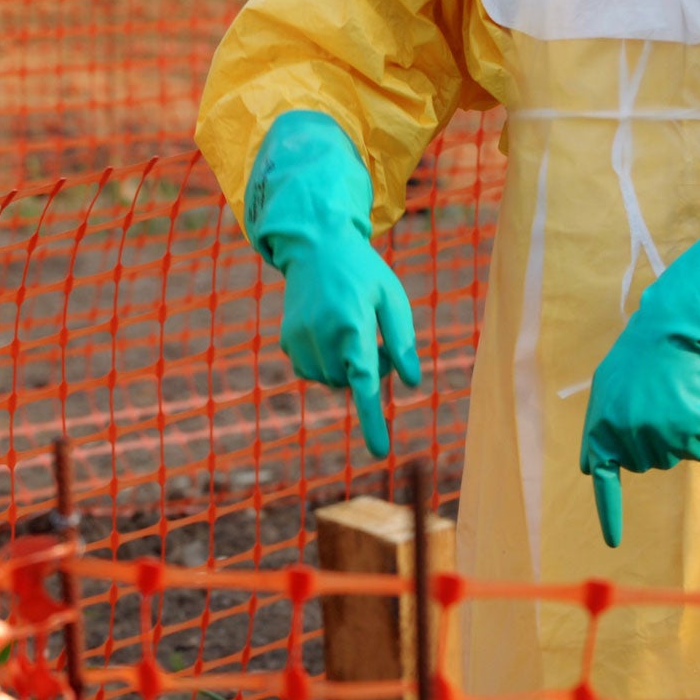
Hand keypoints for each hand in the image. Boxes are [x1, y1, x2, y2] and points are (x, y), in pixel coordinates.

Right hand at [277, 235, 421, 458]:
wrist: (316, 246)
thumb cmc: (363, 272)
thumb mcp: (392, 298)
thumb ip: (401, 341)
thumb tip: (412, 383)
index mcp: (352, 324)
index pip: (365, 382)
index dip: (372, 420)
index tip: (380, 452)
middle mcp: (321, 335)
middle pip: (351, 382)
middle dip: (367, 371)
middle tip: (376, 338)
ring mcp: (299, 339)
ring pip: (330, 380)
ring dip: (346, 368)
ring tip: (352, 331)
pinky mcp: (287, 340)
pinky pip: (311, 370)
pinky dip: (325, 362)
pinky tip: (329, 332)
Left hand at [578, 321, 699, 547]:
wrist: (672, 333)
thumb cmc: (639, 361)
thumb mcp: (606, 391)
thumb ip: (600, 430)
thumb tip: (593, 468)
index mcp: (601, 430)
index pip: (604, 481)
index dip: (611, 515)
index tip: (615, 544)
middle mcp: (625, 438)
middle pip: (646, 465)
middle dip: (653, 442)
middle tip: (655, 404)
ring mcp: (655, 437)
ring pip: (672, 458)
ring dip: (677, 434)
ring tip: (671, 399)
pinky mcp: (686, 432)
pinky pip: (697, 449)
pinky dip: (698, 432)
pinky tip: (690, 403)